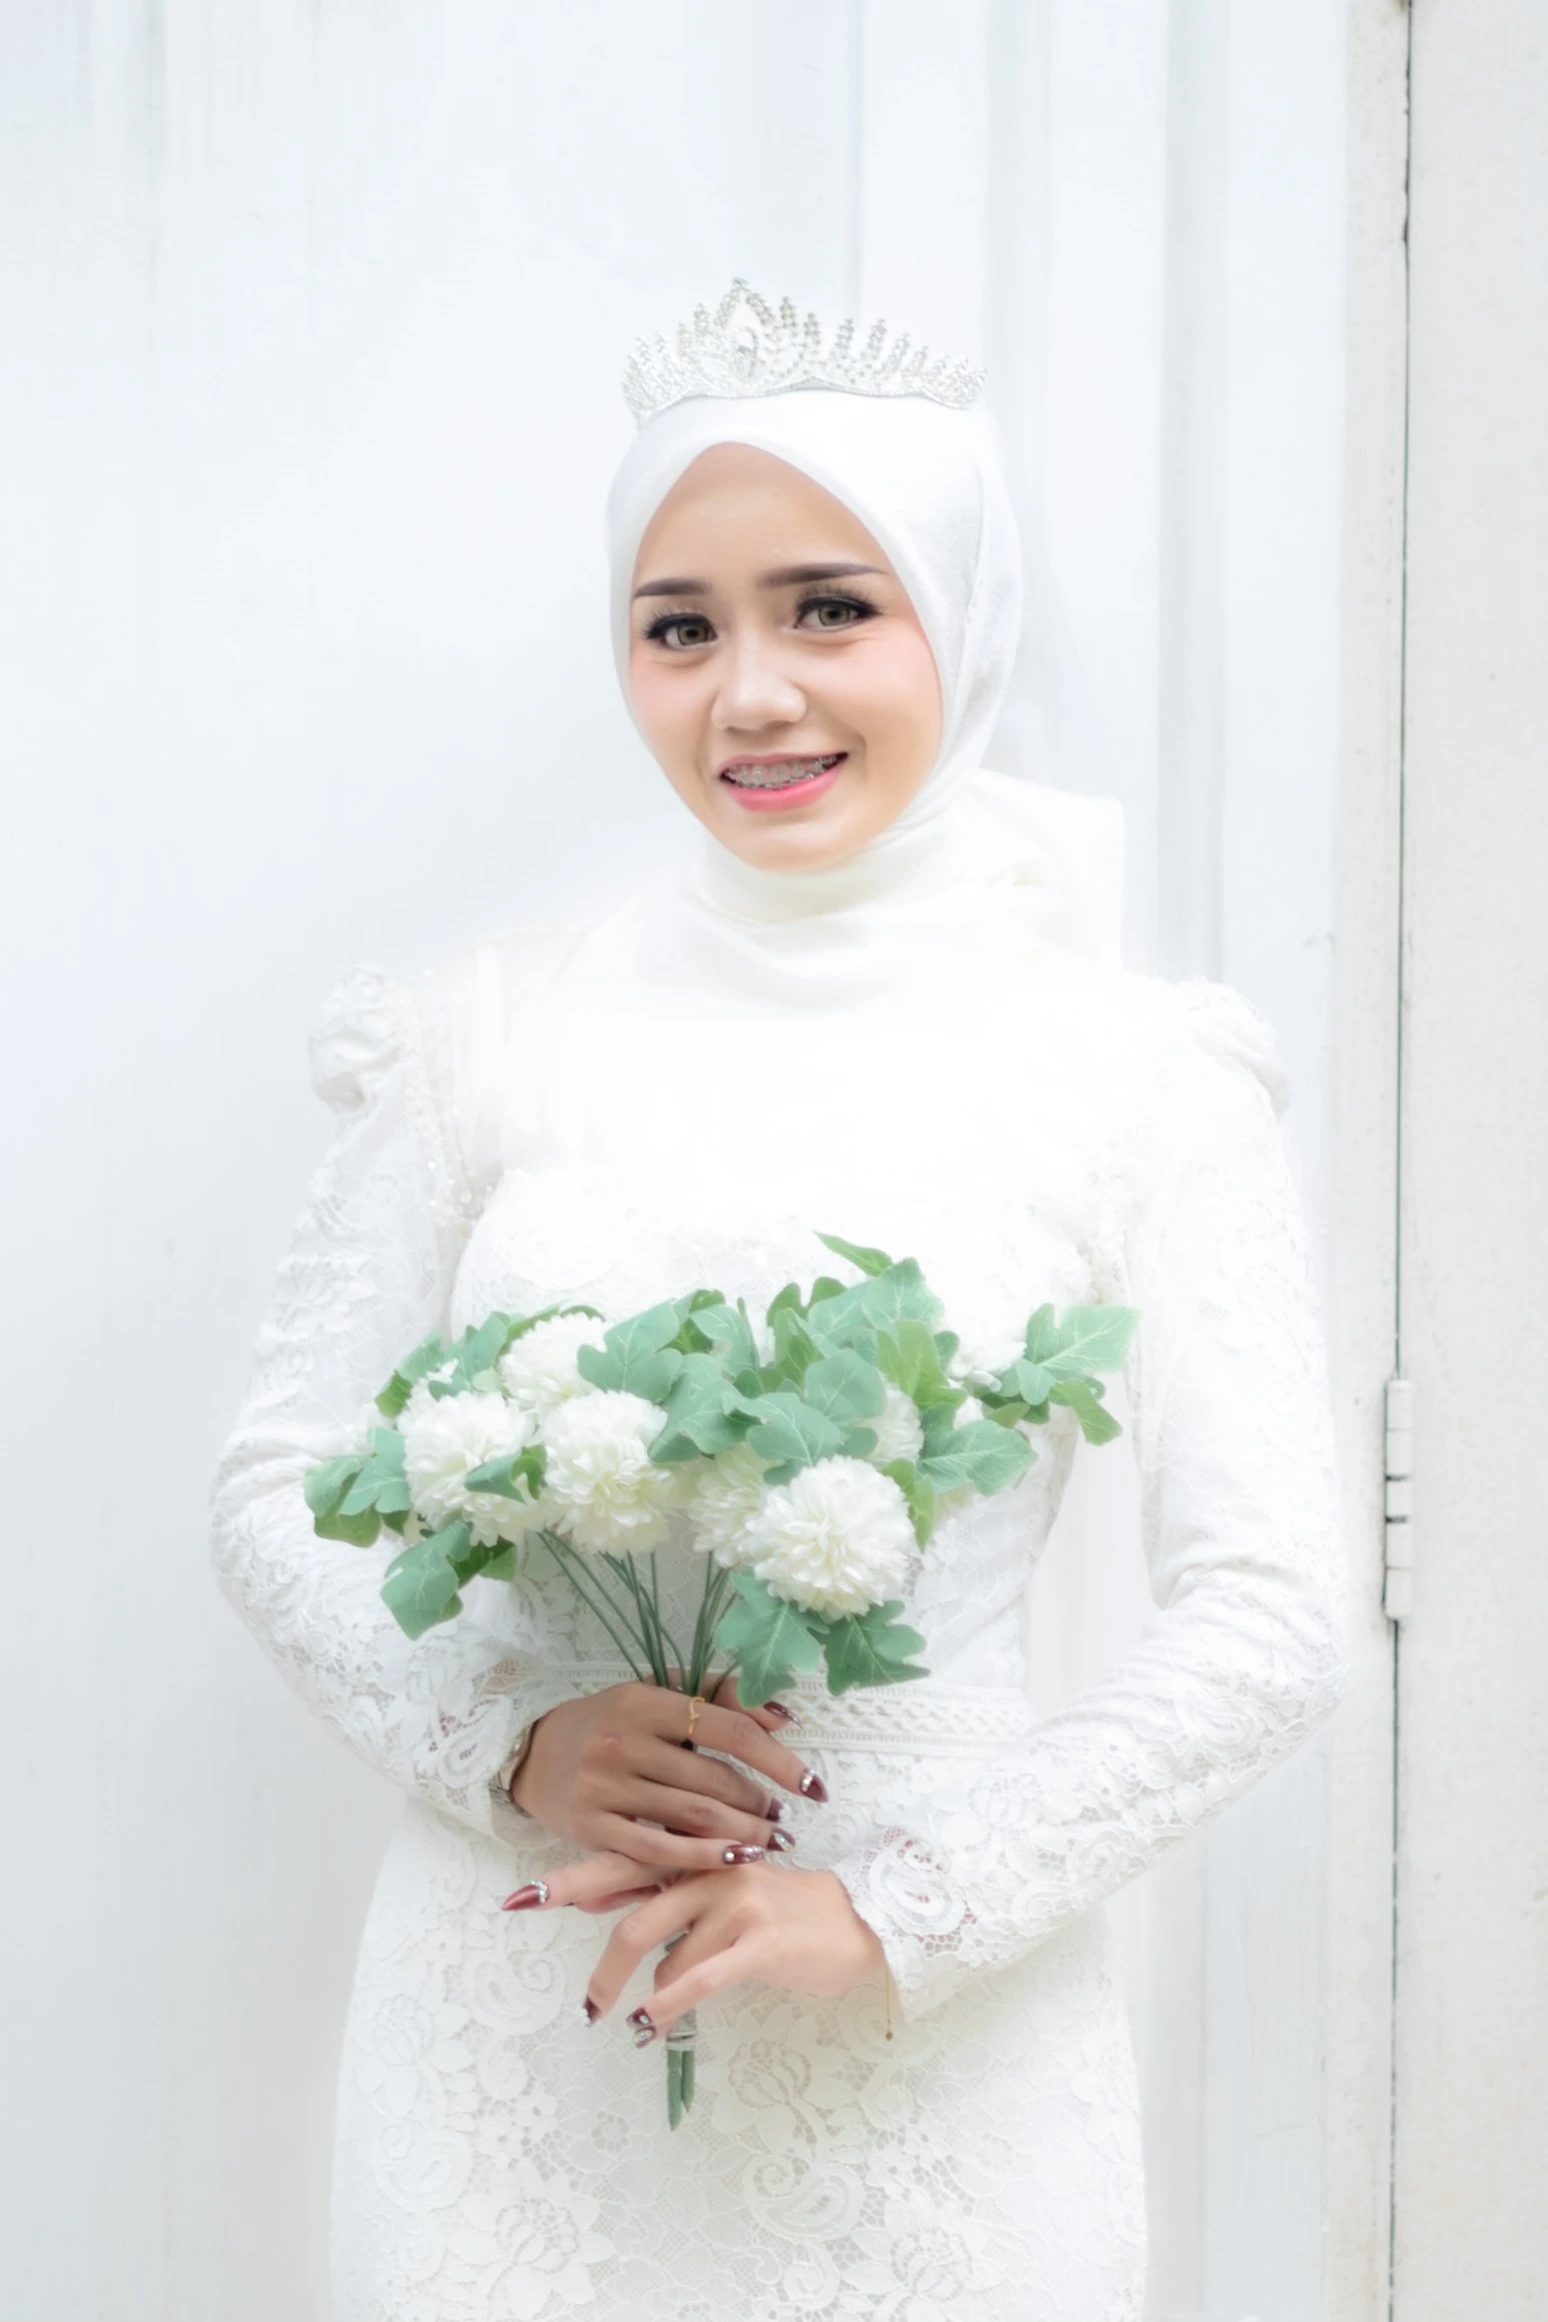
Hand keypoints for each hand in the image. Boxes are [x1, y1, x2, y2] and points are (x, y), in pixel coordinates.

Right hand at [509, 1679, 825, 1872]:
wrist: (533, 1755)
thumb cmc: (610, 1722)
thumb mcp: (657, 1694)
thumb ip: (720, 1698)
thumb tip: (783, 1718)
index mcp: (647, 1702)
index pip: (729, 1730)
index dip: (778, 1760)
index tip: (811, 1783)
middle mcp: (626, 1742)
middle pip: (714, 1782)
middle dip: (760, 1805)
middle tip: (784, 1819)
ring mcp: (606, 1787)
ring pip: (692, 1818)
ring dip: (742, 1835)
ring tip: (770, 1842)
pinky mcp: (592, 1826)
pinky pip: (658, 1850)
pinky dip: (703, 1858)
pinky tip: (734, 1862)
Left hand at [573, 1861, 884, 2038]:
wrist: (857, 1921)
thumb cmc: (779, 1913)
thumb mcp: (717, 1893)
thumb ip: (659, 1892)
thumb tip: (588, 1898)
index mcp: (695, 1852)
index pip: (621, 1858)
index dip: (569, 1880)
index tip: (518, 1899)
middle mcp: (710, 1864)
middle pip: (632, 1906)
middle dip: (603, 1963)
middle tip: (586, 2007)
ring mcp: (736, 1898)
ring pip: (662, 1946)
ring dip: (646, 1994)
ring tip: (641, 2021)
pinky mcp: (759, 1938)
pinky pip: (700, 1975)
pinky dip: (669, 2003)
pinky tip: (652, 2023)